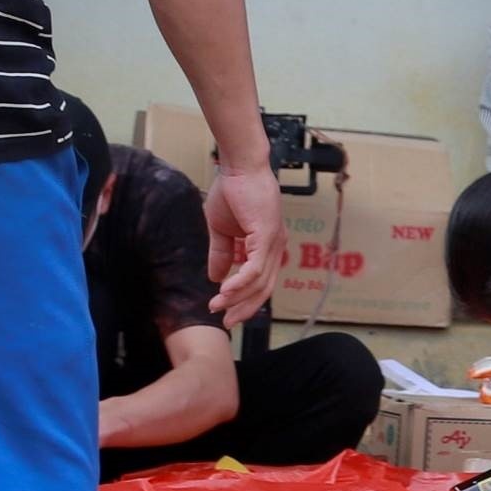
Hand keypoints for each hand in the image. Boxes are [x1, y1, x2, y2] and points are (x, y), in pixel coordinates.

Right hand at [204, 165, 284, 322]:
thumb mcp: (221, 230)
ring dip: (236, 297)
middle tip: (226, 322)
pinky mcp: (267, 235)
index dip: (244, 299)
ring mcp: (274, 242)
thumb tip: (215, 277)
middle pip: (264, 288)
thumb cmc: (233, 193)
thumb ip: (221, 254)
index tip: (226, 313)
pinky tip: (225, 291)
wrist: (238, 168)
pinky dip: (240, 282)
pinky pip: (255, 267)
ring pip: (258, 281)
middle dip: (244, 308)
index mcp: (266, 247)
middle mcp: (275, 247)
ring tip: (217, 306)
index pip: (260, 282)